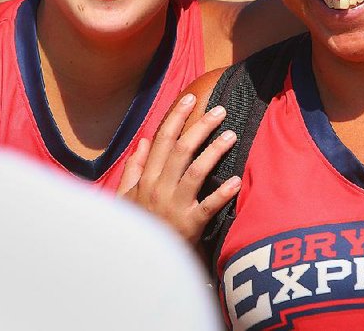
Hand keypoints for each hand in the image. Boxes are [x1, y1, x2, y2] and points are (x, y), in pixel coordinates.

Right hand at [118, 93, 241, 242]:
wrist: (142, 264)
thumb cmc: (140, 227)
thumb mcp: (126, 198)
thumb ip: (134, 169)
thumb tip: (143, 141)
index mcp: (146, 180)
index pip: (161, 141)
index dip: (176, 117)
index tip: (190, 98)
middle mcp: (159, 189)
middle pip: (180, 150)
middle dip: (200, 126)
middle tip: (219, 110)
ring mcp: (174, 207)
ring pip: (195, 172)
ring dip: (214, 151)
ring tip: (231, 135)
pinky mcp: (189, 226)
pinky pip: (208, 206)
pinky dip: (223, 194)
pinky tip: (237, 181)